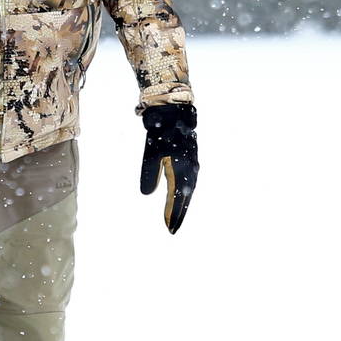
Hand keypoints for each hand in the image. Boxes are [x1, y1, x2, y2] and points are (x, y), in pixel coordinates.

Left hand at [138, 103, 196, 233]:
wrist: (175, 111)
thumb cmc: (161, 131)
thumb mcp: (151, 153)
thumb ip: (149, 174)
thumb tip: (147, 194)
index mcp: (182, 170)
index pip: (178, 198)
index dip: (173, 214)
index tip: (169, 228)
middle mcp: (190, 169)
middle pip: (186, 197)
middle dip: (179, 214)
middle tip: (173, 229)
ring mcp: (192, 164)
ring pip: (189, 190)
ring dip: (182, 204)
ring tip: (175, 217)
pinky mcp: (191, 159)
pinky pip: (189, 182)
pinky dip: (184, 193)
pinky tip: (179, 196)